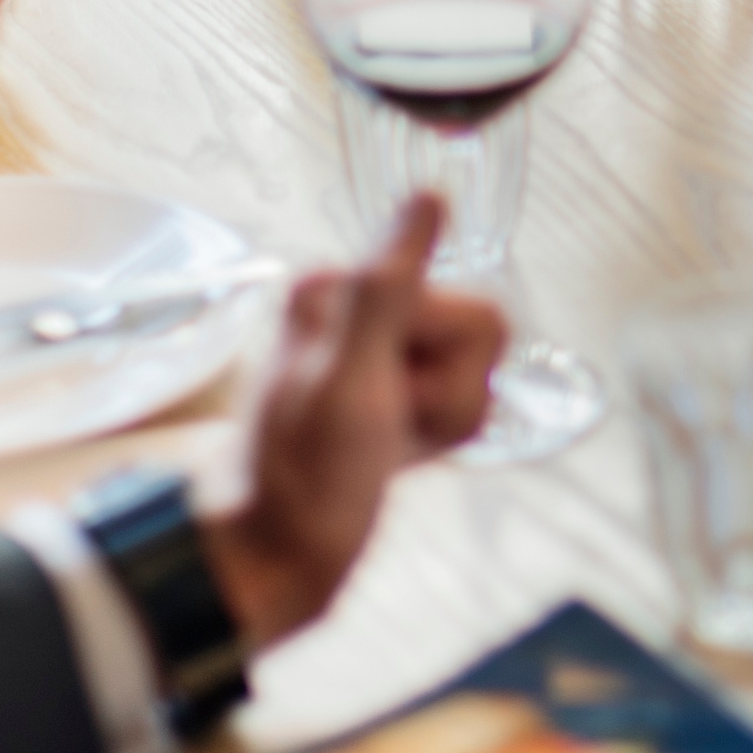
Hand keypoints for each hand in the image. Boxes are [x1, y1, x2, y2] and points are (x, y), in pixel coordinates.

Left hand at [196, 197, 507, 651]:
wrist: (274, 555)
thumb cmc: (303, 475)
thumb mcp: (347, 380)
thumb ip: (388, 287)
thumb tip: (428, 197)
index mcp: (345, 289)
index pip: (474, 314)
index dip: (446, 366)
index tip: (394, 390)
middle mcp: (365, 309)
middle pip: (478, 341)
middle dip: (448, 397)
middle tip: (387, 424)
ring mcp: (383, 353)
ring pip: (474, 375)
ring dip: (443, 422)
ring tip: (386, 443)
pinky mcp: (396, 391)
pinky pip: (459, 399)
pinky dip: (438, 434)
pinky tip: (394, 451)